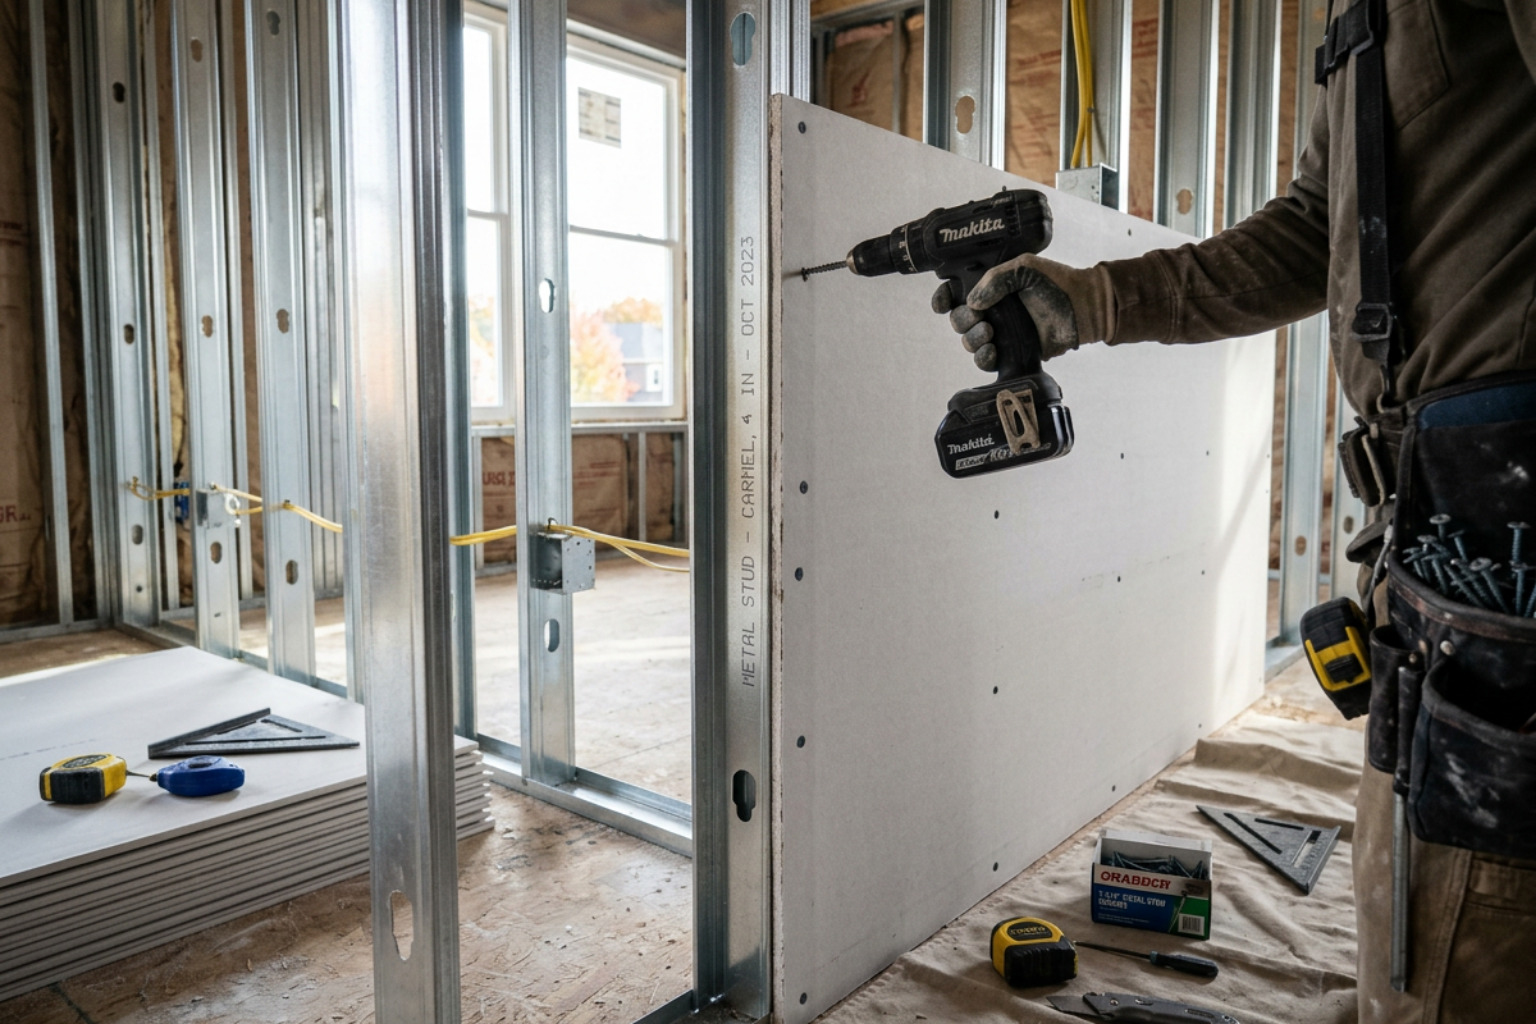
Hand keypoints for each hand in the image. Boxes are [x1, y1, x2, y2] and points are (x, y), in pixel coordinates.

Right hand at [931, 253, 1096, 370]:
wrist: (1084, 307)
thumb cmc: (1057, 282)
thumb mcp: (1025, 268)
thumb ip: (996, 279)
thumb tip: (972, 301)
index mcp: (991, 287)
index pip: (956, 293)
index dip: (943, 298)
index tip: (943, 304)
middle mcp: (992, 310)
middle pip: (958, 319)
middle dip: (962, 321)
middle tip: (981, 318)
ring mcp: (1000, 332)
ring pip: (968, 341)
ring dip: (972, 339)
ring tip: (990, 334)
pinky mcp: (1010, 352)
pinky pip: (984, 361)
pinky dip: (982, 358)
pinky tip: (992, 351)